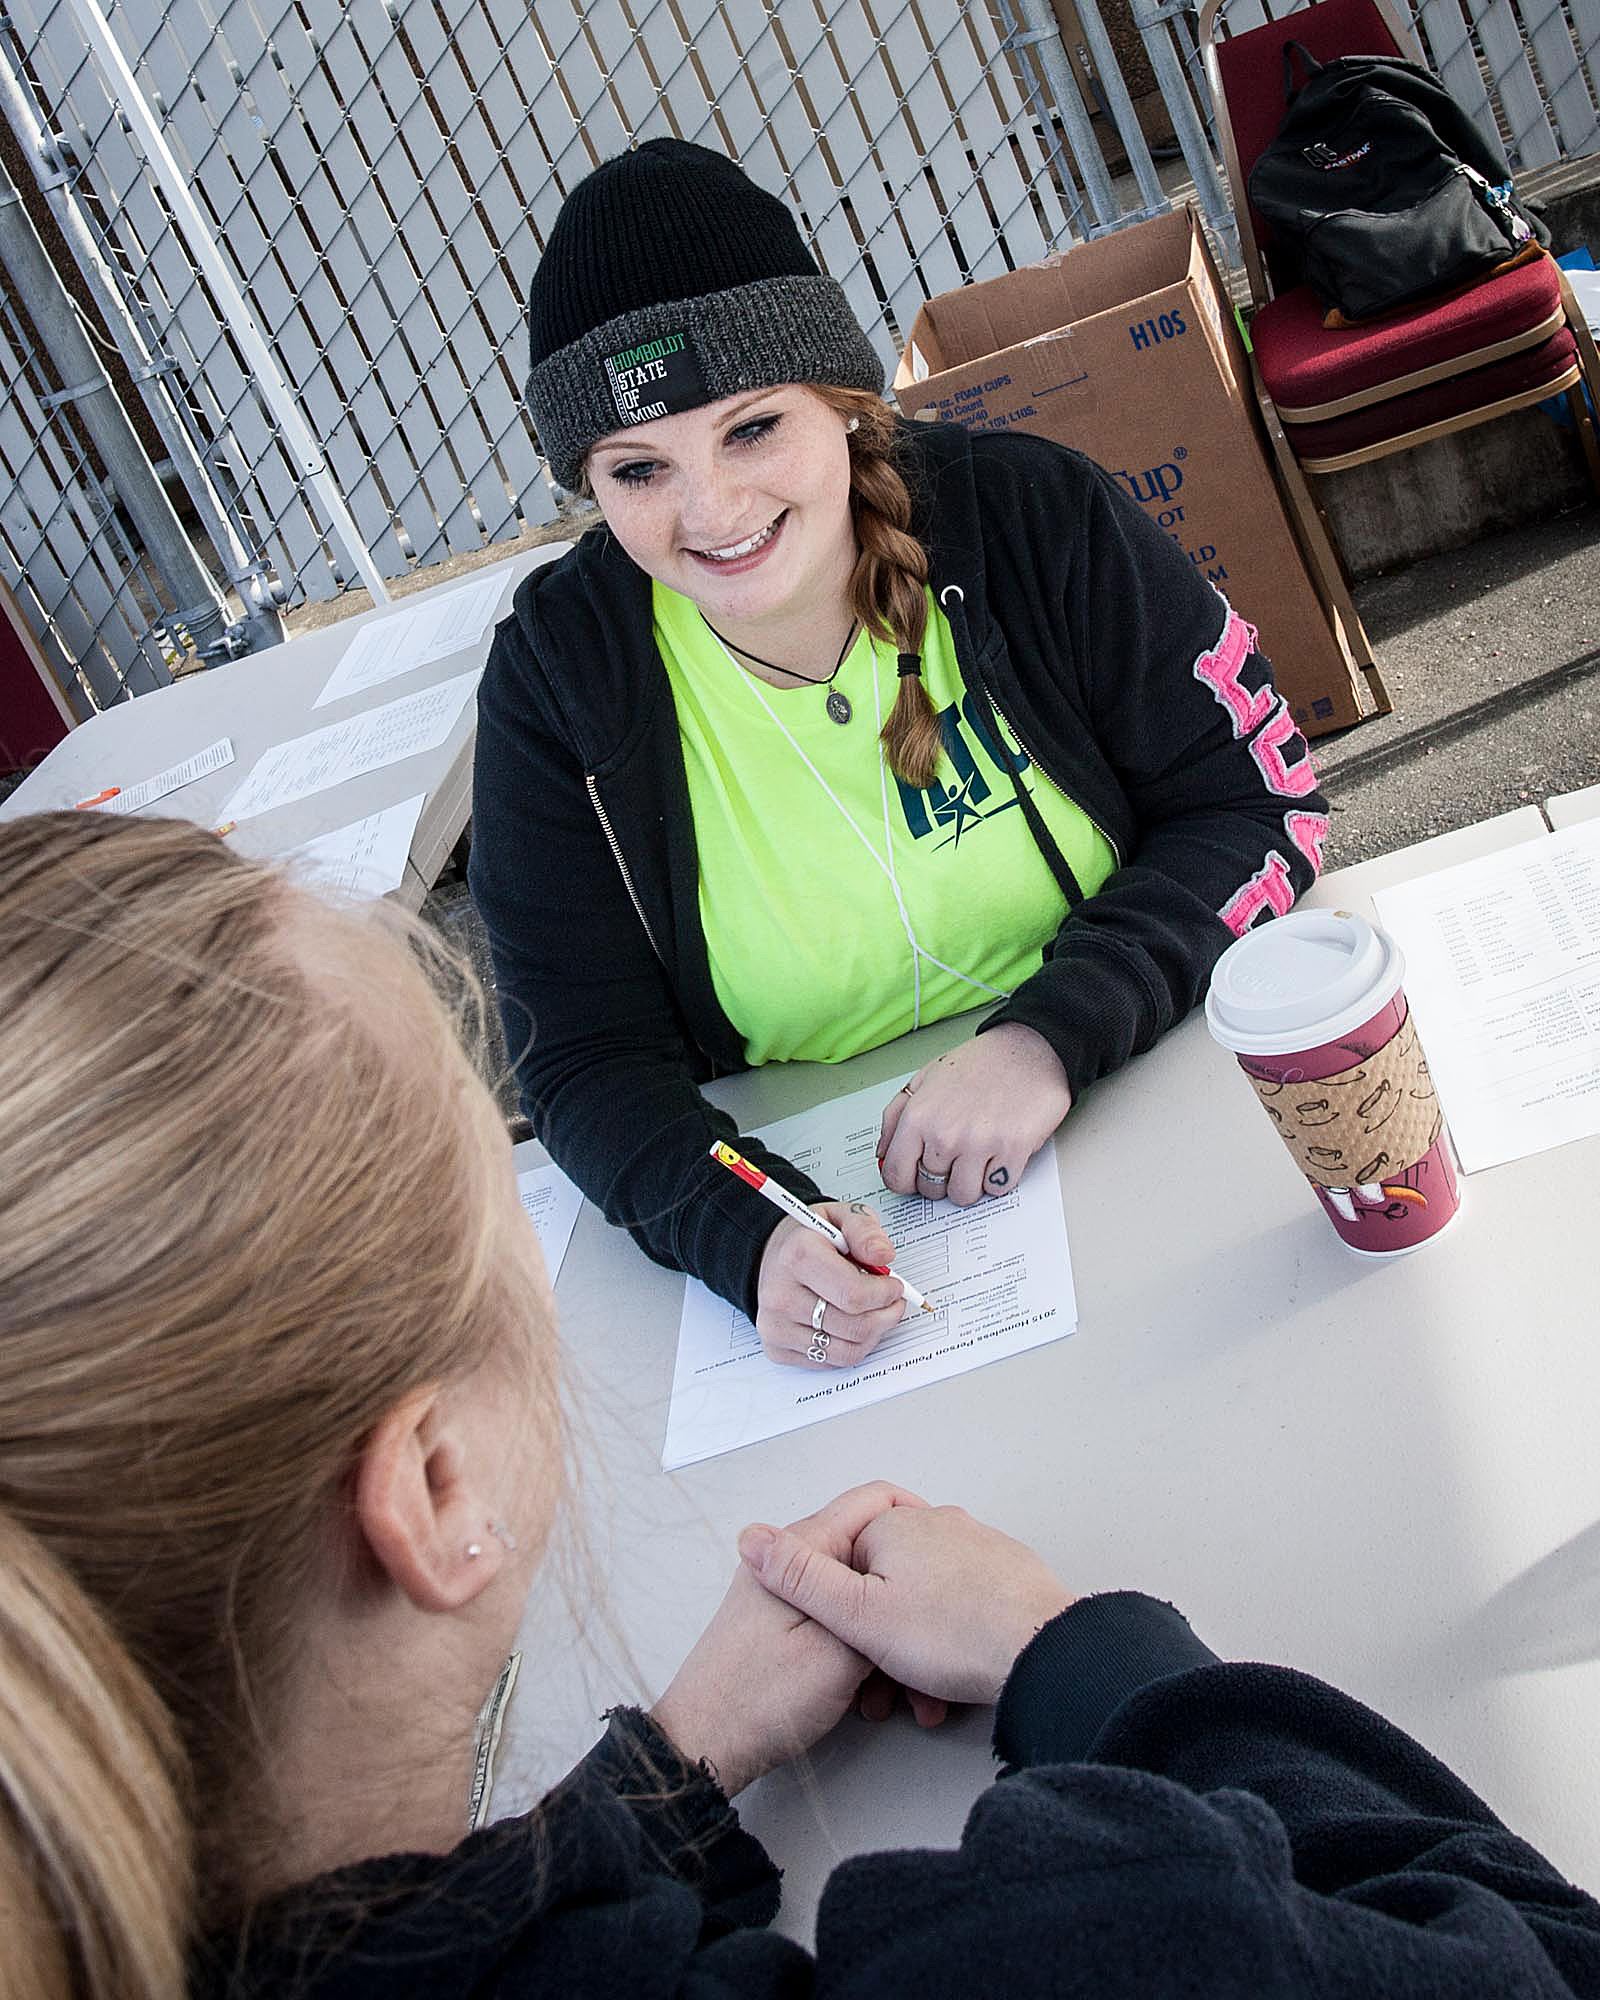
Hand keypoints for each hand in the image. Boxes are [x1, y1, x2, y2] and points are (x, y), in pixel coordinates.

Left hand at [650, 1485, 924, 1792]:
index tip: (944, 1564)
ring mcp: (788, 1596)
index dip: (917, 1526)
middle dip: (901, 1603)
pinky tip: (872, 1698)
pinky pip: (840, 1628)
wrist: (705, 1748)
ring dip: (884, 1642)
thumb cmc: (759, 1701)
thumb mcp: (838, 1653)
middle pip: (870, 1559)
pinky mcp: (786, 1628)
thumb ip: (878, 1607)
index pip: (873, 1503)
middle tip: (923, 1647)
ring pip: (859, 1601)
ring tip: (899, 1695)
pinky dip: (862, 1657)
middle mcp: (791, 1563)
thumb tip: (905, 1581)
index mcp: (800, 1549)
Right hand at [737, 1500, 1073, 1706]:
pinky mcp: (1005, 1572)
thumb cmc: (954, 1635)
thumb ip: (801, 1577)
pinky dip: (950, 1640)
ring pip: (924, 1599)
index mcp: (893, 1526)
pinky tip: (955, 1676)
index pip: (842, 1557)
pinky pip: (961, 1605)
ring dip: (915, 1649)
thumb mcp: (857, 1616)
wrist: (1042, 1651)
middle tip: (886, 1685)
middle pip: (885, 1581)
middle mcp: (935, 1523)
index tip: (846, 1647)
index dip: (837, 1609)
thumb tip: (753, 1540)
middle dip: (879, 1636)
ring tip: (925, 1692)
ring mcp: (975, 1544)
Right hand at [755, 1200, 906, 1368]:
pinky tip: (852, 1325)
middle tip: (893, 1302)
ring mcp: (776, 1326)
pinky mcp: (777, 1349)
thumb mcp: (842, 1217)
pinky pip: (830, 1362)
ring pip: (847, 1351)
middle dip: (886, 1315)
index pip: (855, 1295)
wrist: (774, 1253)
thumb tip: (883, 1255)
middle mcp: (781, 1295)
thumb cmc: (812, 1238)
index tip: (895, 1286)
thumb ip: (865, 1231)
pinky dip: (851, 1347)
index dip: (886, 1294)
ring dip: (873, 1335)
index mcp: (798, 1256)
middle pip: (855, 1327)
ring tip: (876, 1314)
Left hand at [877, 1024, 1071, 1204]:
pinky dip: (999, 1177)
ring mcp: (979, 1144)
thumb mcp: (925, 1078)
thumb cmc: (979, 1063)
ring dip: (971, 1182)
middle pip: (931, 1190)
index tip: (916, 1176)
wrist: (1029, 1048)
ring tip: (978, 1156)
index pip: (896, 1176)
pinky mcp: (1012, 1151)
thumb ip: (896, 1116)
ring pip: (964, 1195)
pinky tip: (1000, 1153)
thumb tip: (883, 1153)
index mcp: (918, 1116)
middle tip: (956, 1156)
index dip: (907, 1181)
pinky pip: (997, 1189)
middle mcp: (945, 1134)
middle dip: (942, 1179)